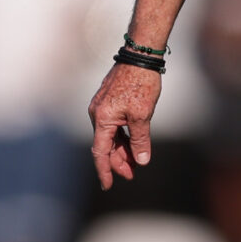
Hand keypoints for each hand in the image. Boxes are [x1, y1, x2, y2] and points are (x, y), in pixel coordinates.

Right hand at [88, 63, 160, 189]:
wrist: (140, 56)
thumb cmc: (141, 83)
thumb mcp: (143, 115)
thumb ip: (140, 139)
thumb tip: (140, 161)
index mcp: (102, 119)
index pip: (100, 152)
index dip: (104, 170)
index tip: (108, 185)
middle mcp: (97, 114)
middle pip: (105, 145)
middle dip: (118, 161)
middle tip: (132, 174)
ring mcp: (102, 106)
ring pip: (110, 135)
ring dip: (121, 149)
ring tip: (134, 162)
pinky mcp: (109, 101)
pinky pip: (113, 125)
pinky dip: (122, 136)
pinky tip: (132, 143)